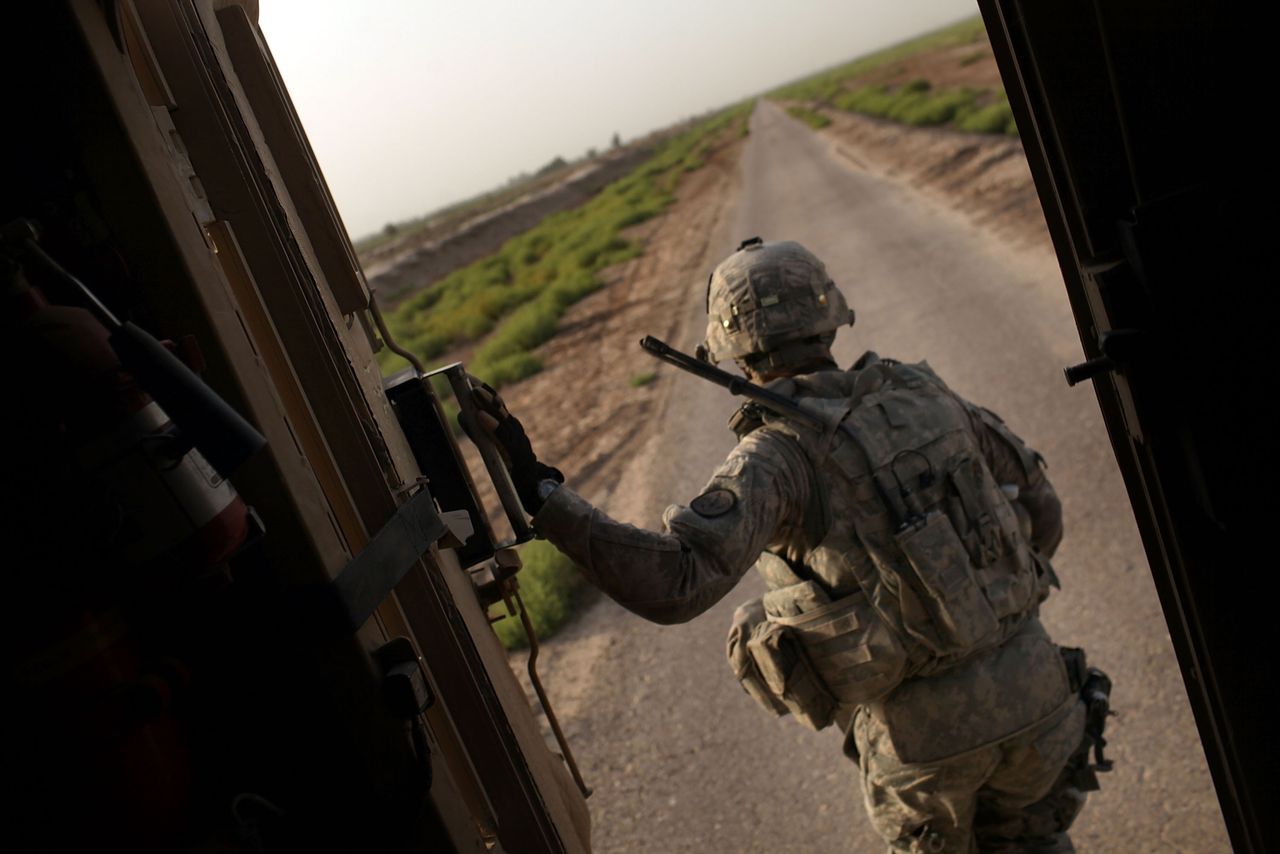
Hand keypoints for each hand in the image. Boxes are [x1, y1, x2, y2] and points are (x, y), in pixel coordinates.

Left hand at [466, 376, 562, 513]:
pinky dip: (492, 426)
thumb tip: (461, 414)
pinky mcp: (518, 454)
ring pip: (502, 419)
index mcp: (510, 426)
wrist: (535, 489)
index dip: (485, 389)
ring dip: (488, 404)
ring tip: (474, 393)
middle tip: (469, 381)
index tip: (470, 377)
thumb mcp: (493, 446)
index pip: (497, 404)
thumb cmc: (512, 467)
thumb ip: (479, 431)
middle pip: (500, 408)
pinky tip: (481, 417)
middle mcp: (515, 430)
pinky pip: (504, 438)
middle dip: (484, 393)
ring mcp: (518, 441)